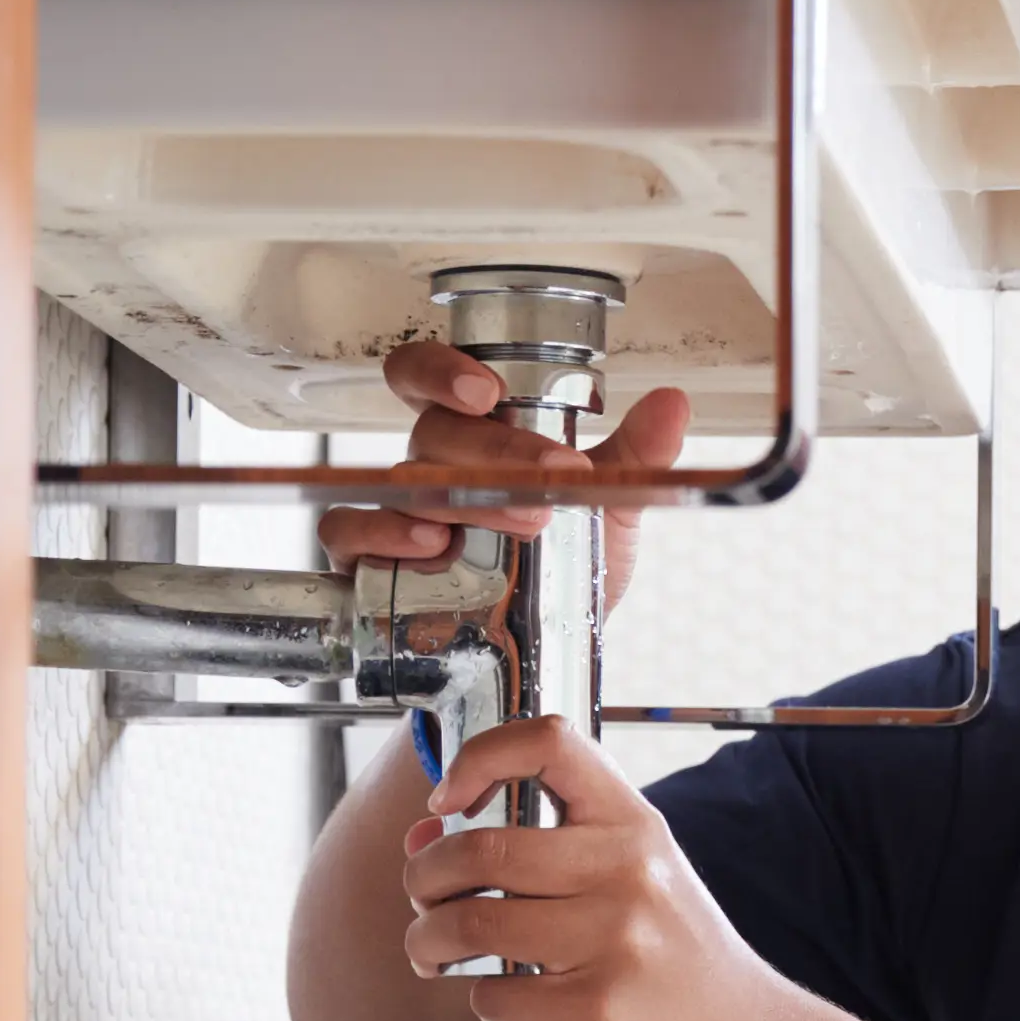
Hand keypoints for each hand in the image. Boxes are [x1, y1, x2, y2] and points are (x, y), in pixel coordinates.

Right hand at [317, 344, 694, 597]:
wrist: (547, 649)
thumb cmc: (564, 565)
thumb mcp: (608, 510)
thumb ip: (635, 459)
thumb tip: (672, 406)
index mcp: (477, 436)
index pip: (433, 378)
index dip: (443, 371)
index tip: (486, 392)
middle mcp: (430, 466)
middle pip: (433, 433)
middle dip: (494, 454)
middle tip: (549, 485)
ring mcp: (396, 513)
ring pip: (399, 482)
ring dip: (454, 498)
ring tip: (512, 521)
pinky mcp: (370, 564)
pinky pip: (348, 534)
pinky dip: (379, 534)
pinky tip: (428, 548)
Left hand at [401, 719, 820, 1020]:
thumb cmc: (674, 953)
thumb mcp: (632, 876)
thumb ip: (538, 848)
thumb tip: (422, 835)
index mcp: (634, 823)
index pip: (549, 742)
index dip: (479, 757)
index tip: (450, 800)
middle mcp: (627, 872)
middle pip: (479, 849)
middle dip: (423, 877)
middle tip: (425, 900)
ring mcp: (614, 942)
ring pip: (468, 925)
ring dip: (428, 941)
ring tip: (433, 952)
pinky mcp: (596, 1010)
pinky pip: (492, 995)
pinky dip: (482, 1000)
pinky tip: (510, 1000)